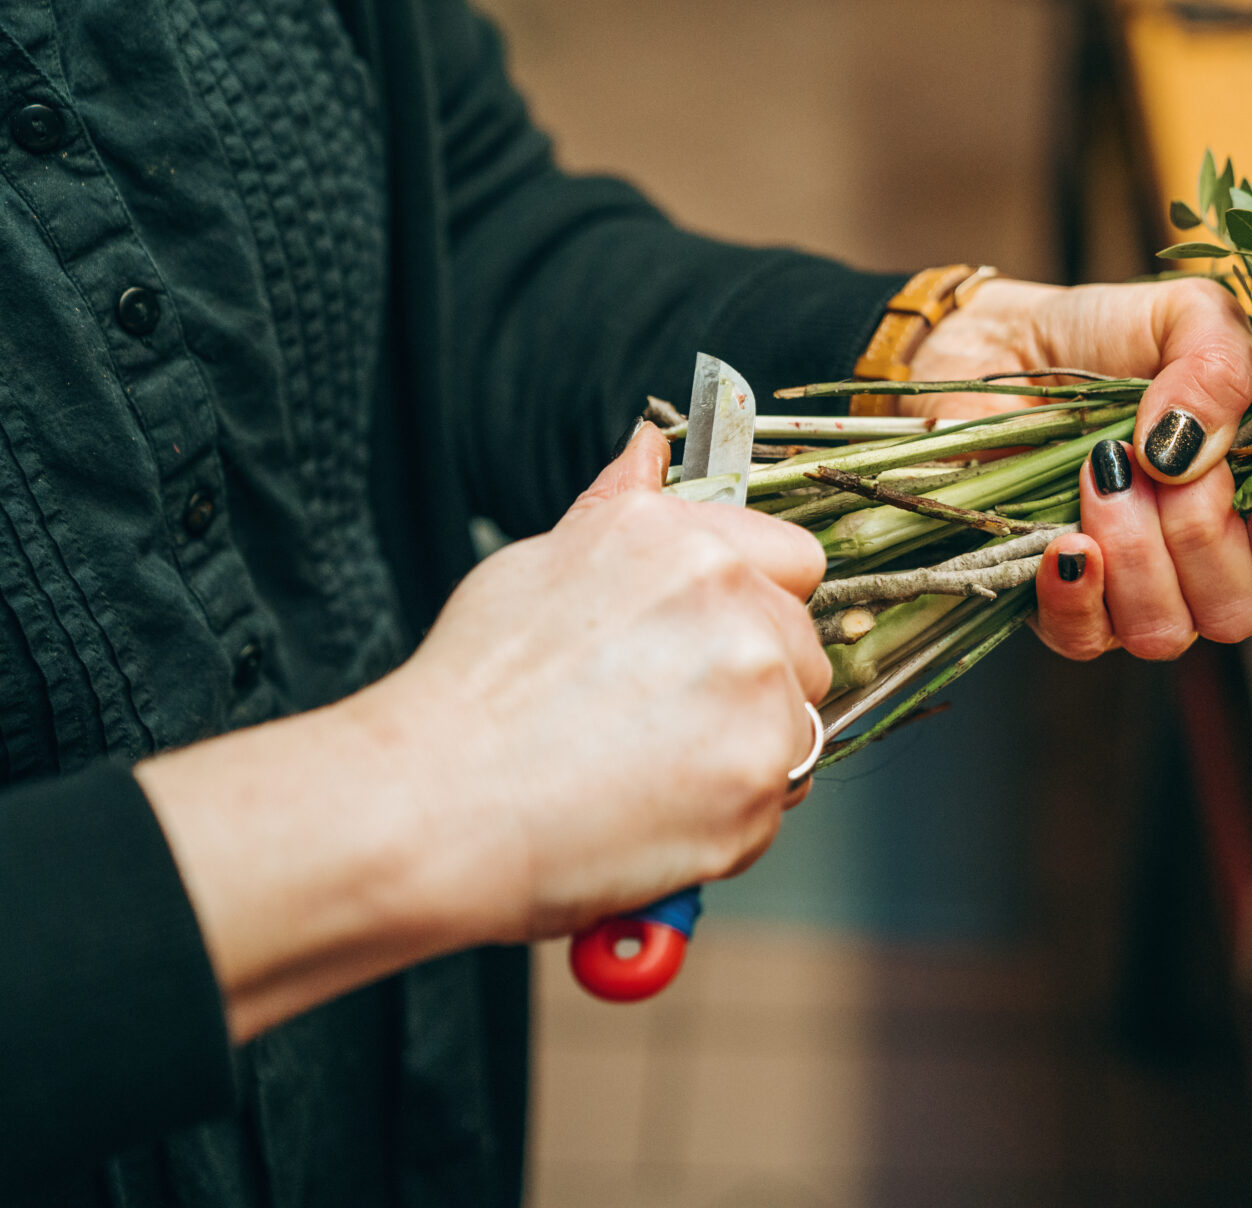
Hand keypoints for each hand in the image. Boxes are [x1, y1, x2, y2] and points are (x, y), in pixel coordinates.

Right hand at [387, 423, 829, 936]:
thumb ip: (621, 506)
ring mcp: (757, 696)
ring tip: (649, 766)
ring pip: (797, 725)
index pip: (797, 560)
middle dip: (755, 681)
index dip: (758, 604)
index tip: (707, 643)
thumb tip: (649, 449)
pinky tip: (653, 810)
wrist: (433, 807)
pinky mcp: (759, 784)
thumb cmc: (474, 692)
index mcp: (684, 542)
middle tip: (661, 716)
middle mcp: (734, 604)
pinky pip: (776, 799)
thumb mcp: (538, 563)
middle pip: (804, 647)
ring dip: (746, 748)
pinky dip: (729, 814)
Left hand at [908, 277, 1251, 659]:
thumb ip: (1219, 362)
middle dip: (1203, 537)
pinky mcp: (1054, 601)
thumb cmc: (1106, 337)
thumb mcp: (1184, 317)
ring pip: (1164, 631)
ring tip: (1101, 473)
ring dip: (1138, 555)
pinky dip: (1078, 592)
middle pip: (1238, 615)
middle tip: (1158, 464)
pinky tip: (1067, 540)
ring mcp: (1130, 594)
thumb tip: (1195, 452)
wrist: (995, 343)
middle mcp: (1203, 569)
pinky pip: (1082, 637)